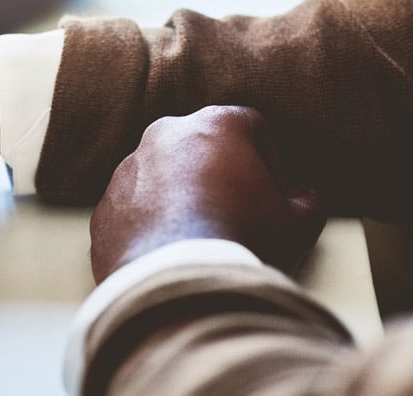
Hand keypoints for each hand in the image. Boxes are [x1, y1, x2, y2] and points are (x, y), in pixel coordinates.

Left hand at [89, 106, 324, 282]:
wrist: (177, 288)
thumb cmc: (243, 241)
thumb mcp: (298, 221)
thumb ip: (307, 198)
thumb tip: (302, 195)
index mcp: (215, 124)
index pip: (252, 127)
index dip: (270, 161)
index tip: (276, 194)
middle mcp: (165, 135)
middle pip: (202, 147)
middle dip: (221, 174)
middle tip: (238, 215)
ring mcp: (127, 172)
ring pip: (163, 177)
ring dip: (182, 199)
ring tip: (201, 242)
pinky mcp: (104, 210)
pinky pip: (135, 211)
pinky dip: (151, 227)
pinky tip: (172, 258)